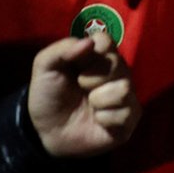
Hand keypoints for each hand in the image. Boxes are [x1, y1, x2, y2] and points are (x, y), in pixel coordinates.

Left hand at [27, 32, 139, 157]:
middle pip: (118, 64)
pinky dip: (106, 118)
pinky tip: (97, 121)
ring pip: (125, 88)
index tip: (78, 65)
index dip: (91, 53)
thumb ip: (61, 49)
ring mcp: (124, 95)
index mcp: (97, 56)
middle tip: (81, 86)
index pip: (106, 41)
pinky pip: (127, 113)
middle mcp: (116, 72)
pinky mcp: (129, 119)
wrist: (46, 131)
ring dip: (99, 99)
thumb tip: (89, 42)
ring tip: (89, 105)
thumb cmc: (48, 95)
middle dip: (93, 78)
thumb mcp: (44, 68)